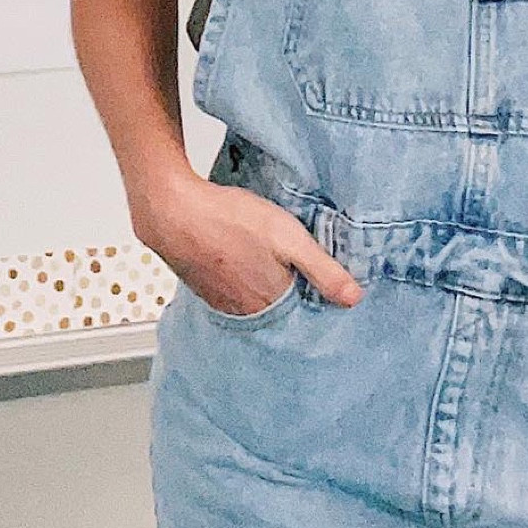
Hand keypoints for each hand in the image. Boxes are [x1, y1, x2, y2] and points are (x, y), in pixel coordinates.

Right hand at [134, 171, 363, 317]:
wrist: (172, 210)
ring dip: (263, 288)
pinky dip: (240, 280)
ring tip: (268, 264)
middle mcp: (244, 311)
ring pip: (253, 301)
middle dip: (290, 296)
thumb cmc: (230, 220)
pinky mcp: (202, 286)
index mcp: (270, 304)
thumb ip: (322, 269)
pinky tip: (241, 259)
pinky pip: (231, 291)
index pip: (302, 316)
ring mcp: (220, 301)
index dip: (315, 302)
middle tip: (296, 273)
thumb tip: (354, 298)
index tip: (323, 289)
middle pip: (277, 311)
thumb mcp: (288, 238)